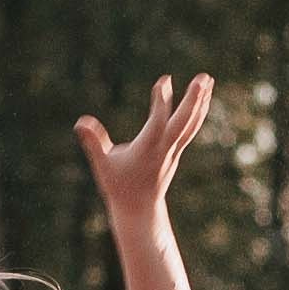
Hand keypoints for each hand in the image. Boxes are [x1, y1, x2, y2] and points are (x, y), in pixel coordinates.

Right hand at [75, 75, 211, 229]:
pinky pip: (190, 128)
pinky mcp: (175, 152)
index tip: (165, 80)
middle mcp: (164, 149)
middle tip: (203, 79)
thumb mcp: (102, 165)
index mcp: (147, 149)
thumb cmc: (119, 186)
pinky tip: (203, 100)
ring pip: (191, 124)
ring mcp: (173, 151)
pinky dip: (197, 112)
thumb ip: (93, 142)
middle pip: (183, 122)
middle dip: (193, 100)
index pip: (158, 121)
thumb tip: (81, 122)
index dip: (162, 101)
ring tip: (207, 81)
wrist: (139, 210)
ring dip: (201, 102)